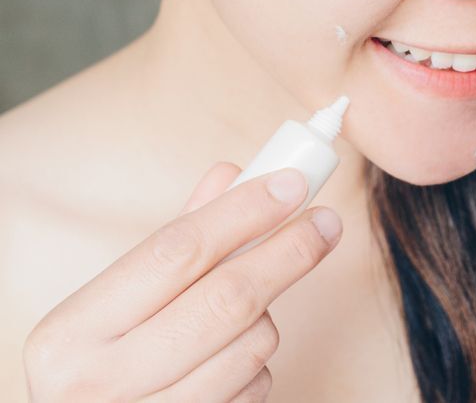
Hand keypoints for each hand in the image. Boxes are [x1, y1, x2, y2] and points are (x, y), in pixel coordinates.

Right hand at [22, 162, 342, 401]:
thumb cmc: (102, 366)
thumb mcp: (116, 308)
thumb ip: (175, 243)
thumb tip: (231, 175)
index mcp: (69, 333)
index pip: (175, 252)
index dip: (242, 212)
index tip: (292, 183)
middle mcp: (97, 384)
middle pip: (226, 298)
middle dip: (288, 252)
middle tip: (326, 222)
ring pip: (252, 344)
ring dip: (267, 316)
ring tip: (248, 309)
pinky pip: (255, 387)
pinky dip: (258, 363)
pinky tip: (230, 358)